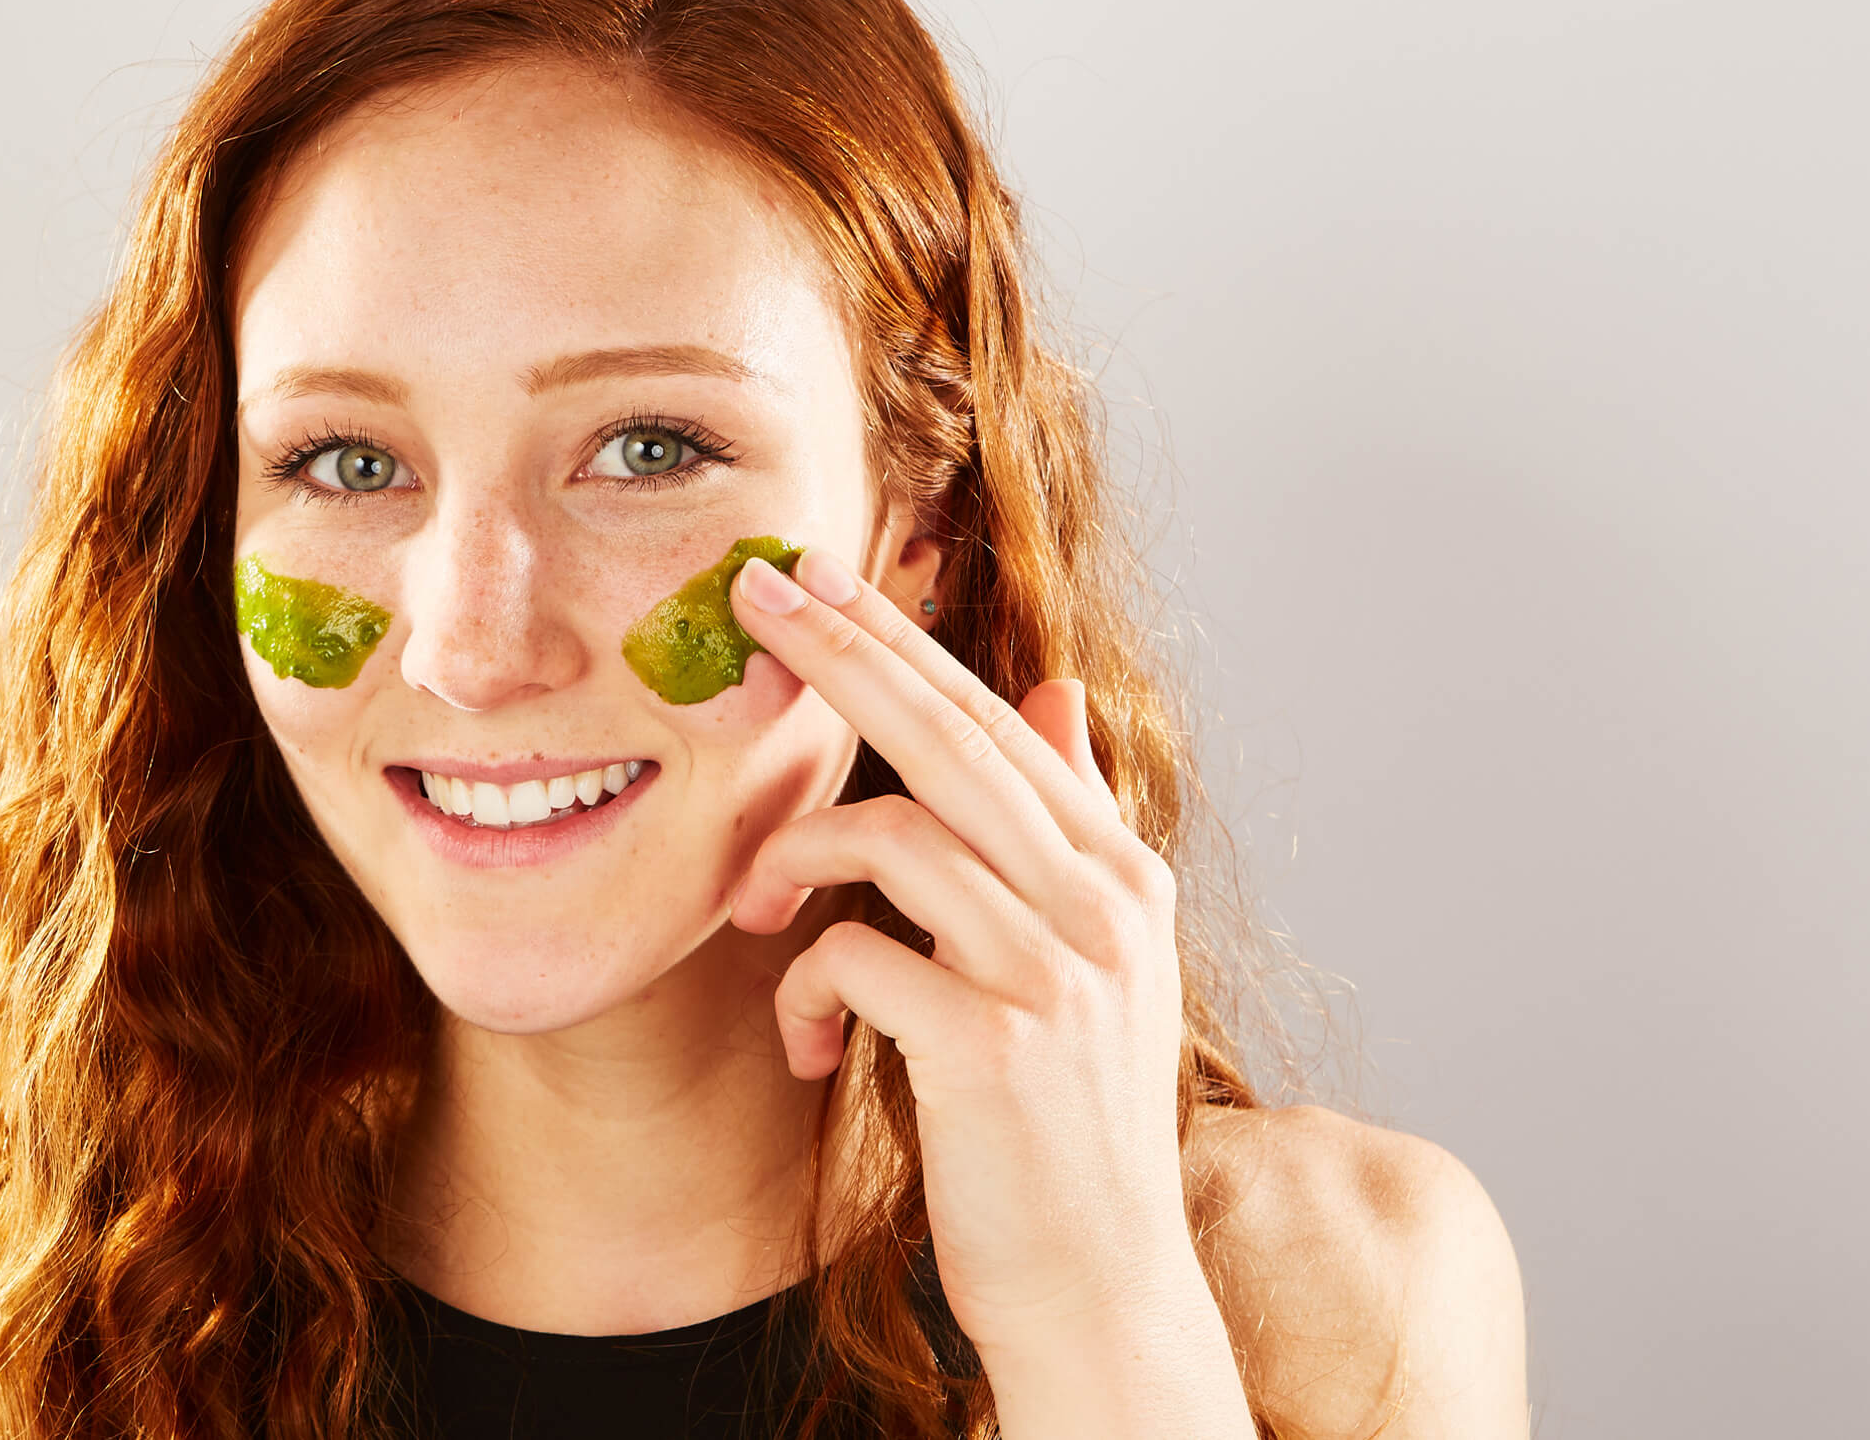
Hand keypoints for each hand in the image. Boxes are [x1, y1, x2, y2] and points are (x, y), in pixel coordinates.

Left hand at [726, 547, 1193, 1356]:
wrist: (1098, 1290)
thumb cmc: (1063, 1127)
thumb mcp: (1088, 963)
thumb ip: (1066, 827)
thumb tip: (1055, 692)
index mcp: (1120, 874)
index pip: (993, 720)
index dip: (896, 639)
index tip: (815, 578)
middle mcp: (1103, 905)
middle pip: (947, 736)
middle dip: (837, 654)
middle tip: (750, 595)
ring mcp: (1054, 972)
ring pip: (888, 836)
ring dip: (792, 863)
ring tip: (756, 915)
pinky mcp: (991, 1044)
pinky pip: (852, 954)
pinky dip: (802, 989)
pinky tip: (806, 1044)